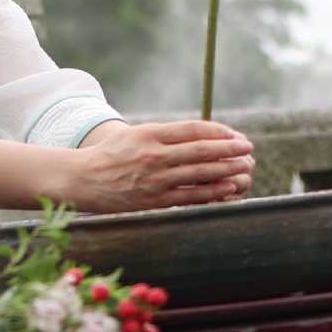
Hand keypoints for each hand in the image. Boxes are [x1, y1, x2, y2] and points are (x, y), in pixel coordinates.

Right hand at [64, 119, 254, 212]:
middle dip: (229, 151)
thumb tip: (200, 135)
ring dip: (226, 172)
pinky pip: (190, 197)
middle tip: (249, 150)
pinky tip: (227, 190)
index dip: (218, 132)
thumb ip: (164, 135)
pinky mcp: (155, 201)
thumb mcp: (134, 134)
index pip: (192, 130)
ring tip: (245, 169)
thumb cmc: (111, 155)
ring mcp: (155, 180)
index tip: (235, 134)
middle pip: (200, 152)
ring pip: (199, 175)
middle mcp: (154, 155)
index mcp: (149, 134)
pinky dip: (211, 193)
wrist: (83, 179)